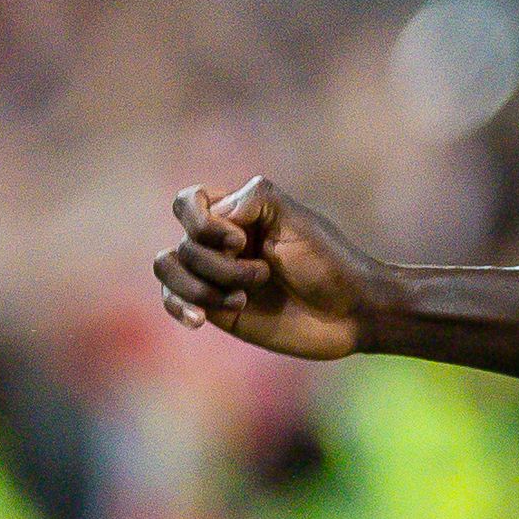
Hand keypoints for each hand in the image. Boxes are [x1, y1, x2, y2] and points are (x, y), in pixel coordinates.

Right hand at [154, 176, 391, 361]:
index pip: (187, 203)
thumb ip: (256, 200)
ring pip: (167, 269)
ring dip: (200, 286)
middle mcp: (220, 242)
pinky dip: (178, 306)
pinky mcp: (217, 309)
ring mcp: (216, 275)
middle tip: (264, 276)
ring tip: (242, 300)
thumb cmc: (330, 262)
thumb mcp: (298, 220)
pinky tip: (200, 319)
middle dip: (220, 264)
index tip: (240, 239)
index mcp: (237, 213)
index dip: (202, 222)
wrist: (351, 313)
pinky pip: (173, 299)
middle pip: (183, 243)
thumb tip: (214, 213)